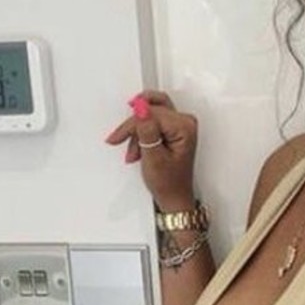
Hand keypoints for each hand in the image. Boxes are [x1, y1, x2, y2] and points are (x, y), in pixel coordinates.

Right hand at [104, 88, 198, 209]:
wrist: (173, 197)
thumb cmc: (168, 183)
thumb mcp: (153, 157)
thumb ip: (146, 131)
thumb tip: (141, 108)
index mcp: (185, 127)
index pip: (152, 113)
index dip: (132, 125)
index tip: (118, 136)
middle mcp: (185, 122)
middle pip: (152, 109)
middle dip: (135, 127)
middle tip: (121, 139)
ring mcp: (180, 124)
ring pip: (150, 113)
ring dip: (137, 132)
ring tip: (135, 152)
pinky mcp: (173, 128)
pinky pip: (153, 120)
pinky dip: (142, 133)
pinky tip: (139, 148)